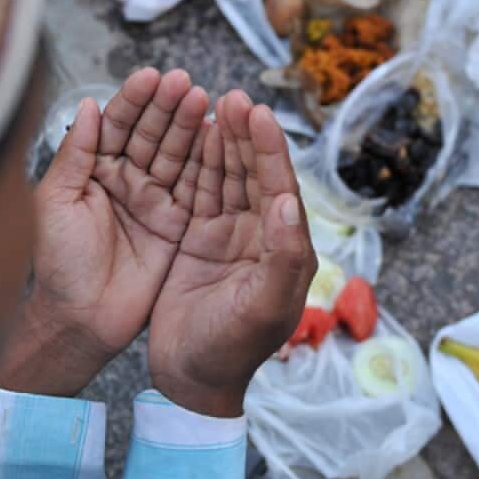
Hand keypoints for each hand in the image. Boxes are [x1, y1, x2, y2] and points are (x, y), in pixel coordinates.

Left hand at [0, 68, 210, 395]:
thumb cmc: (58, 263)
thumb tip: (89, 106)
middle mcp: (126, 180)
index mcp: (94, 170)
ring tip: (204, 100)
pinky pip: (195, 188)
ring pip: (176, 155)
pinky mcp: (177, 224)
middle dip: (168, 106)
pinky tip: (217, 137)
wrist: (80, 319)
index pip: (118, 125)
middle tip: (185, 83)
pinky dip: (207, 162)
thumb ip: (76, 154)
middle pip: (152, 133)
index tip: (152, 76)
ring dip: (189, 127)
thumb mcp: (55, 202)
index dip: (135, 100)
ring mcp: (154, 201)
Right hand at [147, 91, 316, 416]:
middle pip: (254, 174)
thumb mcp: (262, 308)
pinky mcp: (198, 240)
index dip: (270, 149)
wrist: (191, 381)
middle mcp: (260, 236)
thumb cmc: (232, 350)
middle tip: (233, 97)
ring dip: (221, 143)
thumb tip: (288, 203)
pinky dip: (195, 164)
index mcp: (283, 249)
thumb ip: (282, 257)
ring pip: (226, 177)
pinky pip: (198, 192)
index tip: (257, 112)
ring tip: (212, 104)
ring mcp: (228, 236)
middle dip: (245, 135)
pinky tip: (190, 137)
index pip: (279, 187)